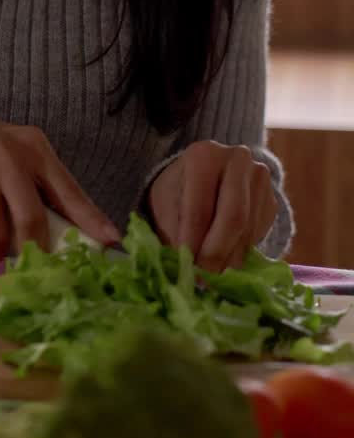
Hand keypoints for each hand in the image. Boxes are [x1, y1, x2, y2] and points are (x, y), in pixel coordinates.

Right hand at [0, 113, 120, 260]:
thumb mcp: (25, 158)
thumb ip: (48, 190)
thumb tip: (81, 237)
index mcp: (34, 150)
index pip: (68, 191)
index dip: (91, 220)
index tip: (111, 242)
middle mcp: (6, 157)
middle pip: (30, 220)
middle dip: (35, 250)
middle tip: (34, 263)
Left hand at [145, 140, 277, 271]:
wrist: (206, 178)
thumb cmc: (178, 192)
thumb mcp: (165, 205)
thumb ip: (171, 231)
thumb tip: (180, 266)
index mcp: (204, 155)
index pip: (199, 206)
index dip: (192, 241)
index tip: (184, 268)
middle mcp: (238, 160)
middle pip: (233, 217)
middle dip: (216, 254)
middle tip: (202, 281)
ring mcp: (260, 179)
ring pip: (248, 230)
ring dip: (229, 261)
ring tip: (210, 280)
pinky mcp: (271, 201)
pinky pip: (258, 235)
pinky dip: (240, 256)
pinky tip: (225, 266)